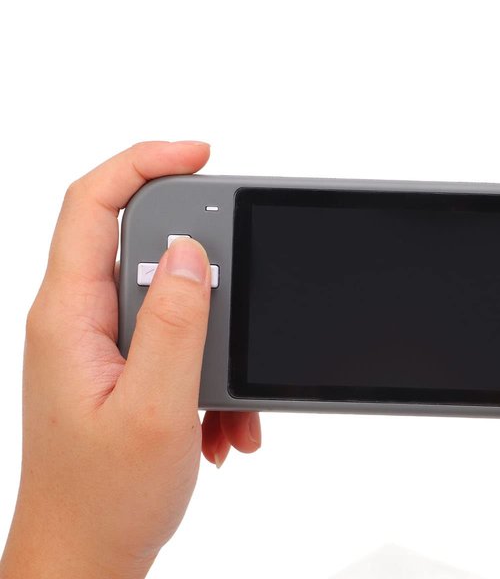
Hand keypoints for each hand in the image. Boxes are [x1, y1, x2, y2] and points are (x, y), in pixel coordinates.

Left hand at [0, 142, 261, 578]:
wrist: (82, 562)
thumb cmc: (102, 501)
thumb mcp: (155, 409)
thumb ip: (175, 321)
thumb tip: (189, 250)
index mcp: (69, 315)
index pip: (93, 202)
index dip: (145, 161)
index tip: (201, 154)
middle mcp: (79, 318)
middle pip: (140, 241)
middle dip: (203, 266)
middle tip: (237, 293)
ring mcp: (101, 342)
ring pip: (169, 297)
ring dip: (214, 338)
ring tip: (228, 401)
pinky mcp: (124, 364)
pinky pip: (177, 338)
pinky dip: (210, 372)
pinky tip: (219, 423)